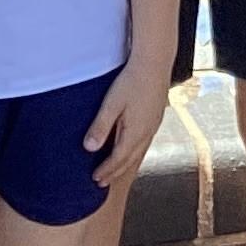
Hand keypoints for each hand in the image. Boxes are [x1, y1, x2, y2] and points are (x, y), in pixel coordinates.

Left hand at [84, 56, 171, 187]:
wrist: (155, 62)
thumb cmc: (132, 80)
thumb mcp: (111, 103)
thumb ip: (101, 126)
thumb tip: (89, 148)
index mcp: (135, 132)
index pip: (118, 159)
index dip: (106, 171)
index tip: (95, 179)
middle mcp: (147, 132)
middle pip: (129, 159)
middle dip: (115, 172)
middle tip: (102, 183)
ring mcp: (153, 125)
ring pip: (138, 152)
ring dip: (125, 164)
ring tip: (115, 171)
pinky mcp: (156, 117)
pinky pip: (144, 142)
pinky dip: (134, 152)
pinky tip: (131, 149)